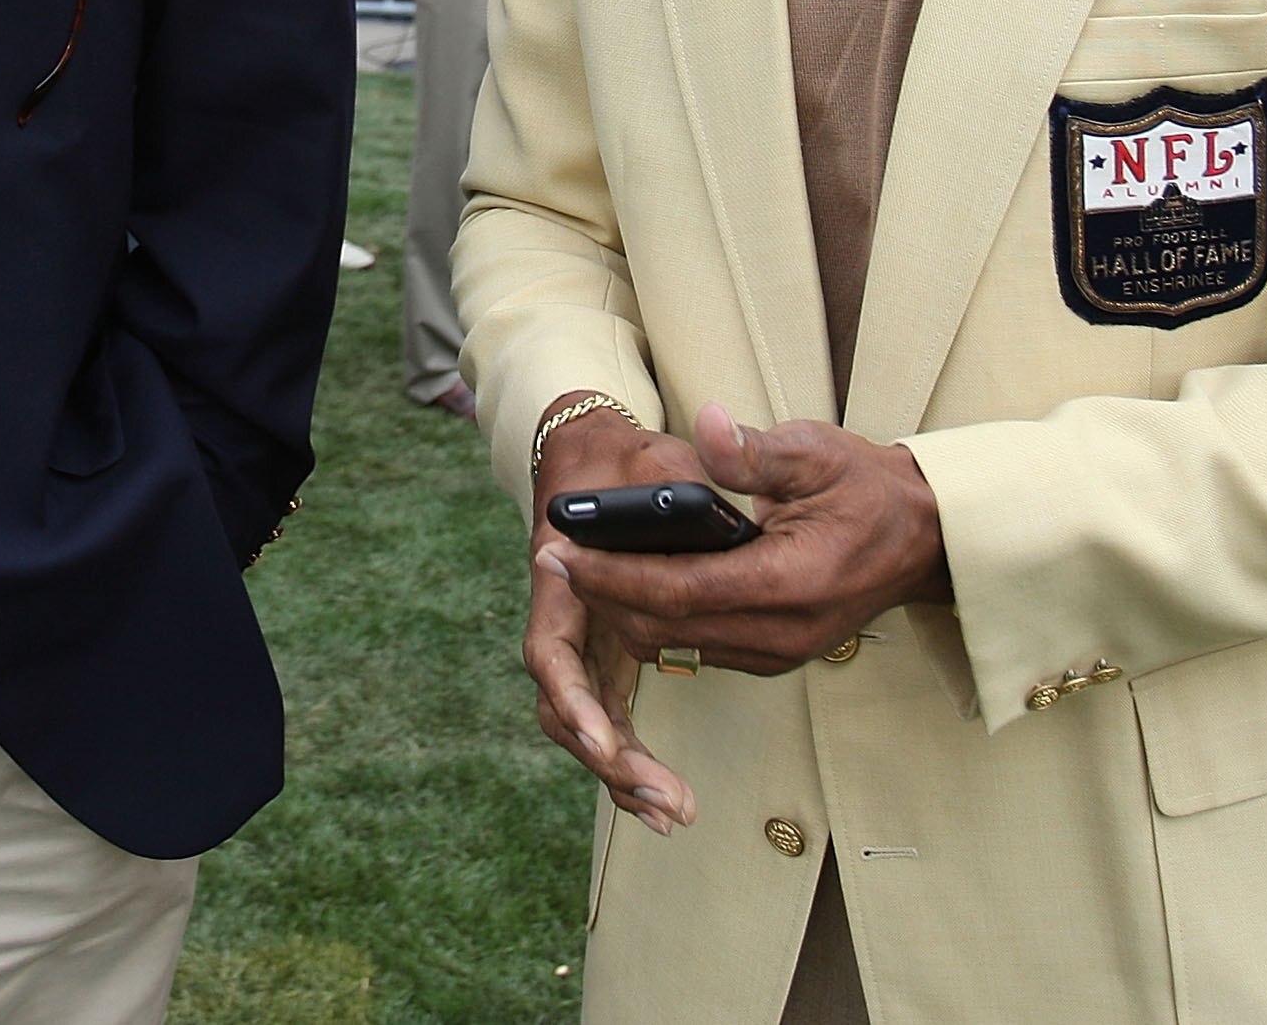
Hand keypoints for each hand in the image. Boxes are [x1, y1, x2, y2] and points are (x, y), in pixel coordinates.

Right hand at [525, 404, 707, 835]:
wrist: (598, 454)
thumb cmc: (631, 458)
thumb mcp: (657, 457)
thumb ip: (685, 476)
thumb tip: (715, 488)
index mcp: (562, 574)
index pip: (551, 649)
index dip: (575, 700)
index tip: (604, 741)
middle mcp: (565, 615)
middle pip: (565, 706)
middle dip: (611, 758)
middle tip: (665, 799)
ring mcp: (584, 639)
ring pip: (584, 721)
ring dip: (622, 771)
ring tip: (672, 812)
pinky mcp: (608, 652)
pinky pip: (609, 715)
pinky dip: (630, 758)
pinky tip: (663, 801)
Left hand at [530, 404, 950, 831]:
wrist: (925, 539)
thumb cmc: (869, 489)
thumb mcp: (817, 453)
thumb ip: (755, 450)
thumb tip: (707, 426)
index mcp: (787, 583)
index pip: (677, 590)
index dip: (611, 576)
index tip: (560, 554)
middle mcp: (780, 633)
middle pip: (665, 628)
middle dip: (603, 597)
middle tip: (555, 558)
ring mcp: (779, 652)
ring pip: (677, 646)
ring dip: (625, 613)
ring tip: (582, 568)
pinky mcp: (776, 655)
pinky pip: (700, 647)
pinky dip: (659, 620)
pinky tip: (630, 584)